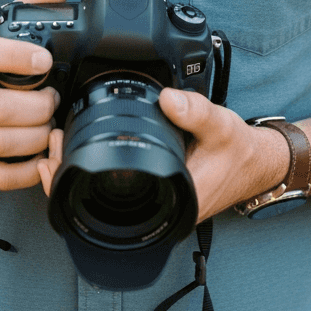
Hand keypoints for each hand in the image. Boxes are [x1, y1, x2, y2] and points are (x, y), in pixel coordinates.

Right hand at [0, 0, 70, 188]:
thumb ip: (21, 7)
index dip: (14, 57)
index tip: (44, 61)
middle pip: (1, 109)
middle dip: (41, 107)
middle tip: (53, 99)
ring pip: (4, 143)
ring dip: (39, 137)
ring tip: (49, 125)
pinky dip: (28, 170)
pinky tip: (40, 154)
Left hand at [37, 85, 290, 222]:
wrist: (258, 163)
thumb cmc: (240, 152)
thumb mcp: (221, 126)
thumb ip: (195, 112)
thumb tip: (167, 98)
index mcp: (172, 205)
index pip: (109, 210)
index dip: (75, 186)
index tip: (57, 156)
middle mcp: (159, 212)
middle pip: (97, 204)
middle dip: (67, 176)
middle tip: (52, 141)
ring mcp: (154, 204)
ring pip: (102, 198)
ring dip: (77, 171)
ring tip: (59, 141)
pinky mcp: (153, 191)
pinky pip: (114, 187)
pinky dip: (95, 168)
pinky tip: (82, 146)